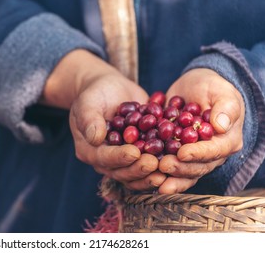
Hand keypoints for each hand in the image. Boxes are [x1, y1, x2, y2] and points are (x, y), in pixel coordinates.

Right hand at [64, 51, 165, 190]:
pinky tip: (176, 161)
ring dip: (151, 174)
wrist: (110, 90)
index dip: (119, 158)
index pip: (103, 158)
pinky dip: (161, 165)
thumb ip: (90, 120)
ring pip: (136, 173)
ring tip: (166, 168)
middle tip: (154, 163)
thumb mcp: (88, 103)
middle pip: (121, 171)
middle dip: (138, 169)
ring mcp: (122, 160)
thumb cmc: (95, 94)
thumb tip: (95, 138)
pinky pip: (148, 165)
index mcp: (88, 150)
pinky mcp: (138, 155)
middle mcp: (105, 160)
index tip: (134, 153)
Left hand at [158, 68, 244, 193]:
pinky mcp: (177, 156)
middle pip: (198, 167)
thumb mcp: (221, 92)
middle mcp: (212, 154)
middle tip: (163, 166)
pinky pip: (169, 167)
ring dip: (169, 177)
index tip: (182, 153)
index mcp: (227, 140)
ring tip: (154, 178)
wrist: (193, 87)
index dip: (198, 154)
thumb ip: (225, 108)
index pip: (214, 151)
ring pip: (183, 172)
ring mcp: (194, 157)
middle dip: (180, 168)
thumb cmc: (212, 87)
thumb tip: (220, 125)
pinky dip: (158, 172)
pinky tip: (145, 174)